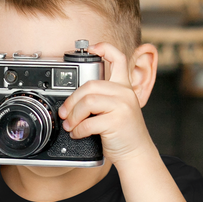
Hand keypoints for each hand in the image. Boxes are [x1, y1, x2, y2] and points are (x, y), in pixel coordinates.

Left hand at [58, 42, 155, 165]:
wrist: (137, 153)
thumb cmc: (123, 133)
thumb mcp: (117, 109)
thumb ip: (103, 98)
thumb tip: (74, 99)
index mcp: (124, 87)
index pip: (118, 58)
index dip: (104, 48)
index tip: (92, 48)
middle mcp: (125, 93)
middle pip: (90, 85)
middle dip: (72, 100)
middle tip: (65, 113)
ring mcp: (123, 106)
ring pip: (87, 102)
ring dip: (73, 116)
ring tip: (70, 125)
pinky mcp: (117, 121)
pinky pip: (89, 122)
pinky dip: (78, 130)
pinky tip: (78, 134)